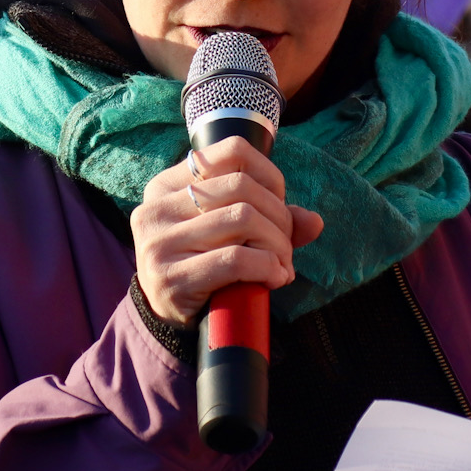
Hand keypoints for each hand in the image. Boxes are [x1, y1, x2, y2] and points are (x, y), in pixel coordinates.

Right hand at [131, 135, 323, 324]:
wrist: (168, 318)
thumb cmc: (204, 265)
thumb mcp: (231, 233)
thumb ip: (271, 219)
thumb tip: (313, 221)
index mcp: (168, 185)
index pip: (233, 151)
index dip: (270, 177)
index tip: (279, 208)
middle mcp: (157, 208)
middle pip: (242, 187)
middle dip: (279, 219)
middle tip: (286, 248)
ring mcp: (160, 242)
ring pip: (243, 218)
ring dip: (277, 246)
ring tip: (281, 266)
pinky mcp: (170, 278)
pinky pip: (236, 259)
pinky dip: (267, 267)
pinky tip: (273, 279)